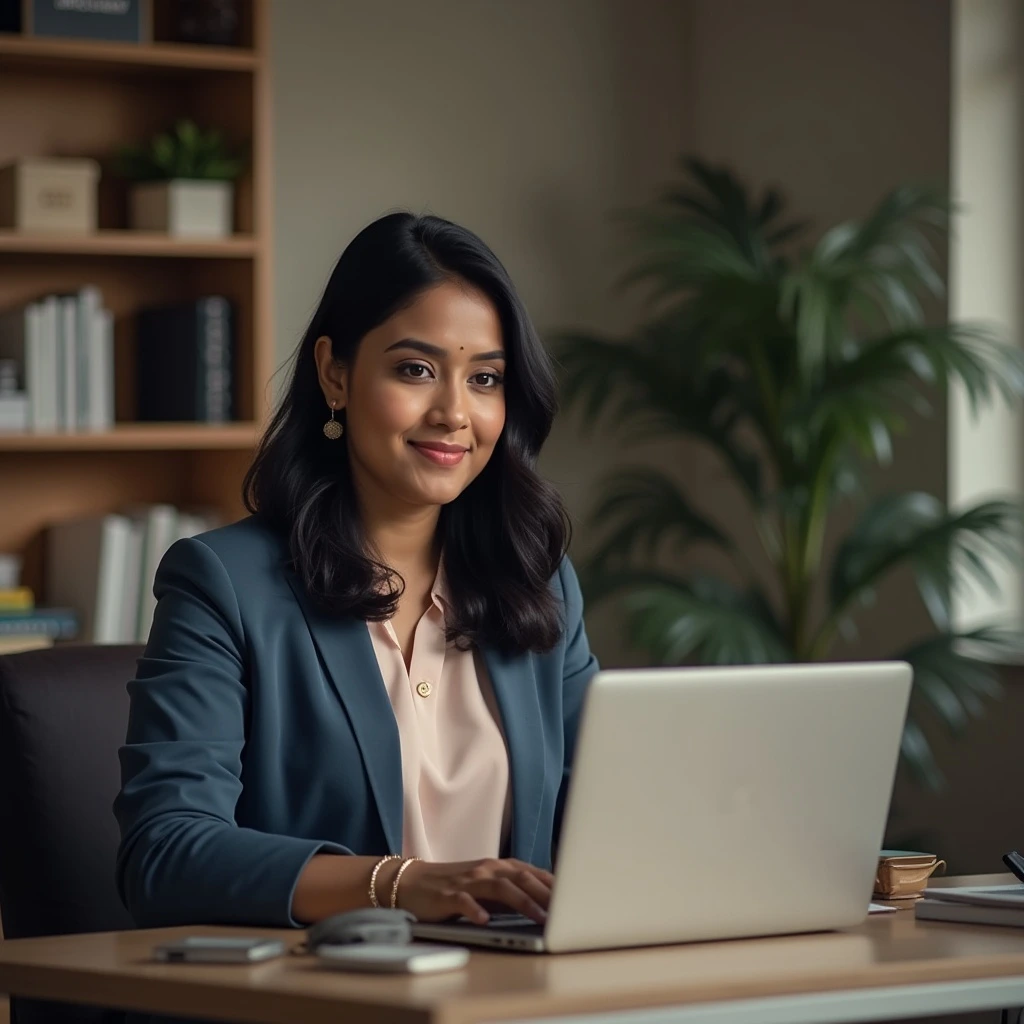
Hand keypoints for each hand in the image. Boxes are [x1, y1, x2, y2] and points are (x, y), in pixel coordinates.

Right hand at [389, 858, 553, 924]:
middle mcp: (486, 869)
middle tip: (567, 910)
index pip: (532, 872)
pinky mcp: (447, 895)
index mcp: (497, 867)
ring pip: (499, 888)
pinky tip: (485, 920)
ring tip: (540, 917)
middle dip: (546, 893)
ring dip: (522, 902)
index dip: (554, 884)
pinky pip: (463, 901)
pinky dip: (475, 910)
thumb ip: (511, 891)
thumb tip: (546, 903)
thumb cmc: (455, 887)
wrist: (412, 883)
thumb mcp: (487, 887)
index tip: (577, 896)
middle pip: (521, 877)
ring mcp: (467, 881)